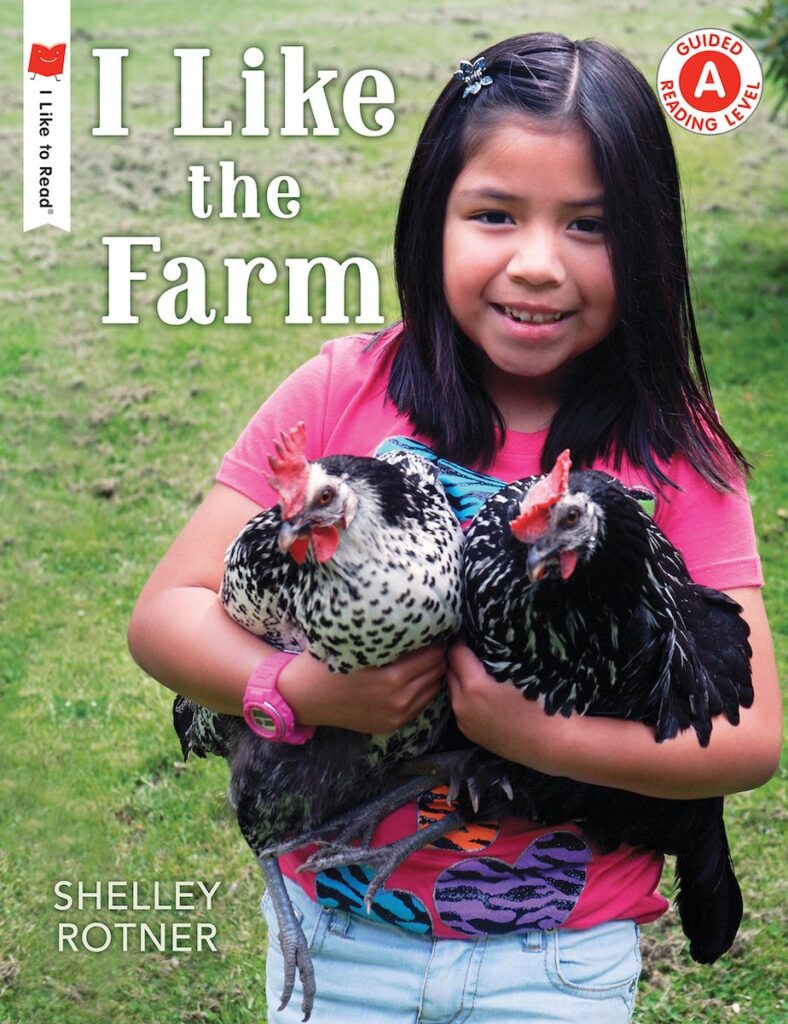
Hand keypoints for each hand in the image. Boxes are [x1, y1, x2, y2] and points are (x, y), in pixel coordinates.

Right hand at [277, 644, 447, 734]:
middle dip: (438, 656)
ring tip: (426, 657)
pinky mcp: (391, 725)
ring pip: (432, 690)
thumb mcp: (357, 643)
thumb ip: (388, 637)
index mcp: (392, 678)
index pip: (432, 655)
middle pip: (436, 672)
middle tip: (434, 640)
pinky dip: (422, 690)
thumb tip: (417, 620)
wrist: (303, 697)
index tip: (435, 628)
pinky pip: (419, 705)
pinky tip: (414, 677)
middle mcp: (398, 700)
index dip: (436, 639)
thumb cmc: (326, 662)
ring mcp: (395, 716)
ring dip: (432, 673)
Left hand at [447, 641, 569, 770]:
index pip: (455, 653)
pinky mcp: (469, 734)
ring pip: (454, 690)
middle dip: (459, 660)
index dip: (462, 641)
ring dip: (462, 680)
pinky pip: (460, 708)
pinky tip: (484, 697)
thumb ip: (491, 657)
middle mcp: (462, 704)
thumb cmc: (541, 702)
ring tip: (480, 674)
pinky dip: (466, 698)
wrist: (551, 743)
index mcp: (474, 685)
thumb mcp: (516, 671)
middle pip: (450, 671)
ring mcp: (464, 721)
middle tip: (475, 652)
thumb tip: (477, 644)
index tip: (470, 635)